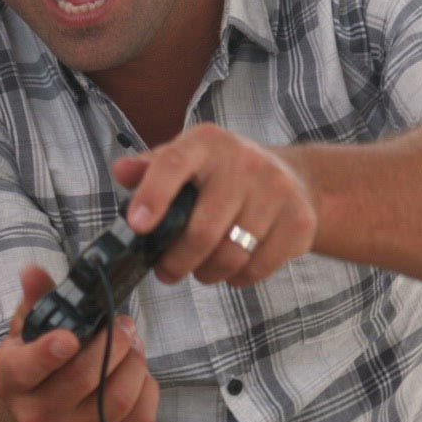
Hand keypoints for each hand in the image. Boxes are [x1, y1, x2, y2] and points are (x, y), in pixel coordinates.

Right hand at [0, 267, 160, 421]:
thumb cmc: (42, 373)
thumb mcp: (31, 336)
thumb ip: (37, 301)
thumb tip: (34, 271)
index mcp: (12, 380)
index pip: (27, 368)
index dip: (48, 353)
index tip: (70, 338)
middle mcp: (34, 417)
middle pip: (84, 378)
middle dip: (114, 343)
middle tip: (124, 324)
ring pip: (118, 398)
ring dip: (136, 363)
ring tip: (135, 345)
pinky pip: (140, 419)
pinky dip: (148, 389)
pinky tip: (139, 375)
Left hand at [115, 124, 316, 288]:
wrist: (294, 179)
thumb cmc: (223, 174)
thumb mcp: (186, 160)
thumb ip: (150, 169)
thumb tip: (122, 171)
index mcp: (206, 143)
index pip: (173, 164)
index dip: (153, 196)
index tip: (138, 227)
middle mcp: (244, 161)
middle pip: (202, 230)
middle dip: (176, 261)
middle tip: (166, 272)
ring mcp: (277, 190)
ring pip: (231, 256)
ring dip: (207, 273)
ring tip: (200, 270)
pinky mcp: (299, 221)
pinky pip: (258, 268)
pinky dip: (238, 278)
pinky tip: (232, 267)